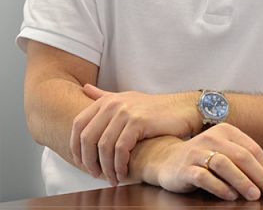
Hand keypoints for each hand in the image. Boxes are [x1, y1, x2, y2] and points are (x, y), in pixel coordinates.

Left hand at [70, 85, 199, 184]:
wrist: (181, 108)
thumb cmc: (153, 108)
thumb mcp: (126, 98)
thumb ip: (104, 96)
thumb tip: (84, 89)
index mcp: (106, 100)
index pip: (78, 125)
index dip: (75, 147)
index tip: (81, 164)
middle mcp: (113, 104)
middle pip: (87, 137)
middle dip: (88, 161)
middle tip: (96, 175)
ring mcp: (125, 111)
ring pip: (103, 146)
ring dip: (105, 168)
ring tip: (112, 178)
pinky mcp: (138, 121)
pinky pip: (120, 149)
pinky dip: (119, 165)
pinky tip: (123, 172)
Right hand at [149, 123, 262, 200]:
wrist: (168, 160)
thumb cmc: (204, 159)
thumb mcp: (228, 158)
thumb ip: (252, 168)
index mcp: (225, 131)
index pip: (252, 148)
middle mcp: (212, 137)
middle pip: (240, 155)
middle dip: (258, 175)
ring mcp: (197, 151)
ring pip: (223, 164)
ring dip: (241, 181)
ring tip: (253, 195)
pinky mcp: (185, 167)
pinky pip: (204, 176)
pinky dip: (219, 187)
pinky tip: (230, 196)